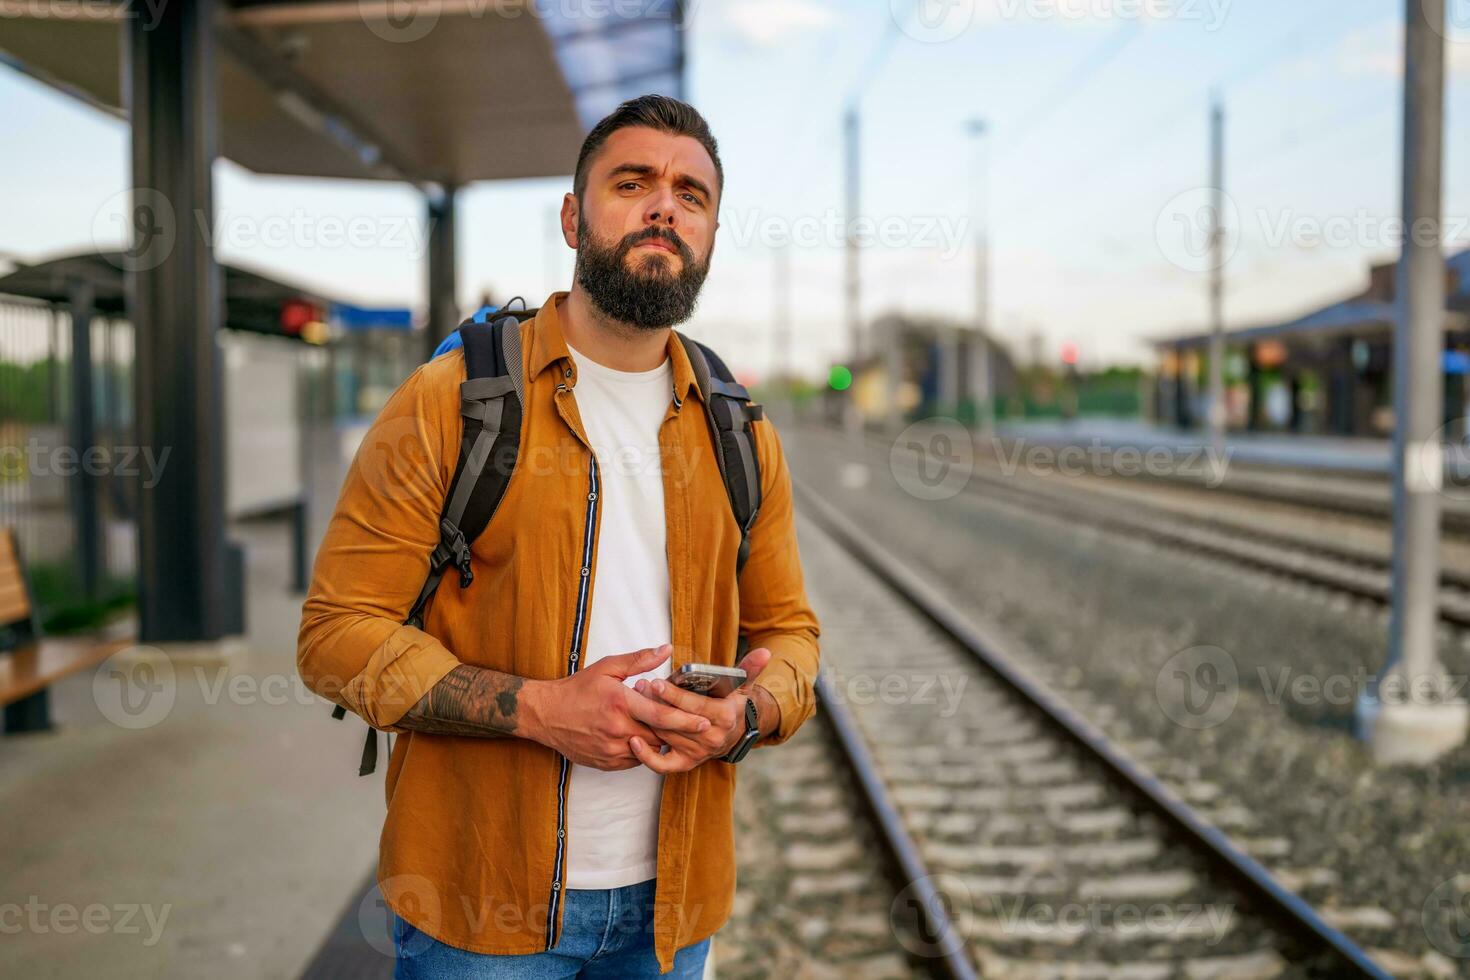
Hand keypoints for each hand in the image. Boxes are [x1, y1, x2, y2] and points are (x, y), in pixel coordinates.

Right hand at [521, 644, 712, 770]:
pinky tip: (639, 737)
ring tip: (660, 729)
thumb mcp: (608, 667)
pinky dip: (641, 750)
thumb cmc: (578, 689)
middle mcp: (617, 729)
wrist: (546, 714)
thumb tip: (667, 649)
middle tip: (689, 726)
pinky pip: (634, 760)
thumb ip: (640, 660)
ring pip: (648, 750)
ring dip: (657, 741)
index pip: (661, 715)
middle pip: (659, 736)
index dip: (686, 720)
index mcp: (620, 703)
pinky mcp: (606, 763)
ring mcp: (610, 749)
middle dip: (674, 732)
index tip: (704, 722)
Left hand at [627, 647, 772, 772]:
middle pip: (677, 721)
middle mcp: (711, 738)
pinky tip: (633, 741)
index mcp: (724, 717)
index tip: (656, 681)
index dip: (674, 695)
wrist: (736, 733)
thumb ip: (750, 668)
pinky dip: (647, 757)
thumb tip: (765, 651)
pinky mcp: (686, 763)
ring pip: (667, 736)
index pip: (694, 706)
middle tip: (638, 686)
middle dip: (655, 703)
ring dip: (647, 720)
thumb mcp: (743, 685)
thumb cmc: (733, 703)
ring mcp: (698, 752)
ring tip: (632, 701)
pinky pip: (663, 765)